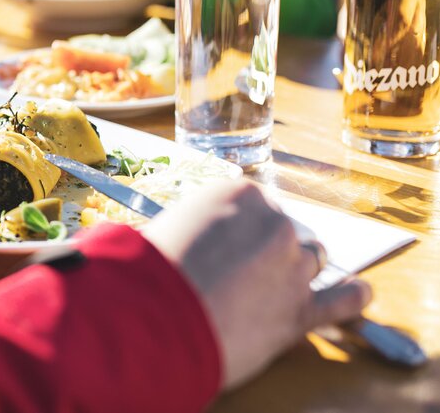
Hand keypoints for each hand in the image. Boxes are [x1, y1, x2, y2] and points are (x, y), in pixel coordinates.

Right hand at [143, 180, 371, 389]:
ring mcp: (293, 266)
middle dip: (266, 248)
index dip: (237, 227)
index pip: (251, 204)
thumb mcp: (166, 226)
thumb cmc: (151, 269)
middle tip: (239, 268)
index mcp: (238, 195)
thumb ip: (193, 226)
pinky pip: (339, 301)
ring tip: (271, 287)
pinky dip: (351, 299)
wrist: (157, 316)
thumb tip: (190, 240)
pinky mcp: (301, 311)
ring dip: (292, 271)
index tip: (225, 241)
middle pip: (283, 230)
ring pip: (309, 261)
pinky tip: (359, 294)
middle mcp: (273, 223)